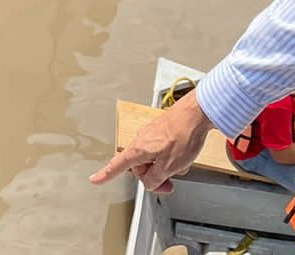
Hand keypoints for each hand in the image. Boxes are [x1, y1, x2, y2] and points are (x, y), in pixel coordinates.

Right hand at [89, 87, 213, 192]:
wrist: (199, 111)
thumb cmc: (184, 134)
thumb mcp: (167, 167)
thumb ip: (154, 180)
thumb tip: (151, 182)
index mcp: (138, 149)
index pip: (117, 165)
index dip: (106, 174)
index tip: (95, 179)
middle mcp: (143, 139)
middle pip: (141, 167)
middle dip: (155, 177)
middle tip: (170, 183)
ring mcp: (154, 133)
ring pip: (156, 158)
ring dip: (168, 166)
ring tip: (183, 164)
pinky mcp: (165, 129)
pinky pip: (165, 149)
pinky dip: (174, 155)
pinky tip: (186, 155)